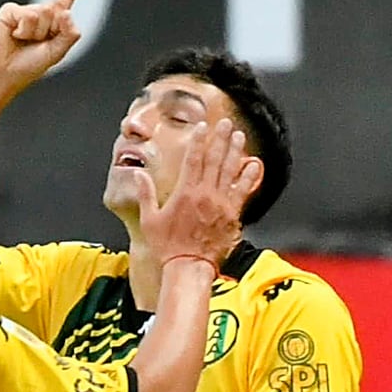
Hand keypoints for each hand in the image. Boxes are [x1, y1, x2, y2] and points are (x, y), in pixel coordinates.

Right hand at [0, 0, 89, 90]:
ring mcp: (24, 11)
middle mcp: (39, 14)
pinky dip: (24, 30)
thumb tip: (66, 12)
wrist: (1, 74)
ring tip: (23, 41)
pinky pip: (28, 15)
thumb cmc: (27, 67)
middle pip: (59, 11)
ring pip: (44, 12)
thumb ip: (68, 35)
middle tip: (36, 45)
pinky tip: (13, 36)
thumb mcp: (56, 53)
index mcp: (53, 23)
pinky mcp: (10, 11)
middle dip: (52, 31)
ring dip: (37, 33)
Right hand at [137, 120, 260, 264]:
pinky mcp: (232, 216)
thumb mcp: (150, 219)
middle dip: (221, 139)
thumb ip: (146, 194)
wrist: (189, 268)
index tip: (202, 126)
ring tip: (239, 136)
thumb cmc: (168, 247)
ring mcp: (221, 204)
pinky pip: (243, 192)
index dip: (198, 140)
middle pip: (214, 160)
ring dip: (235, 152)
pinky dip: (248, 177)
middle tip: (226, 124)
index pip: (193, 159)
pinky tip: (253, 165)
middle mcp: (205, 194)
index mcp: (185, 192)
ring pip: (230, 171)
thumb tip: (138, 173)